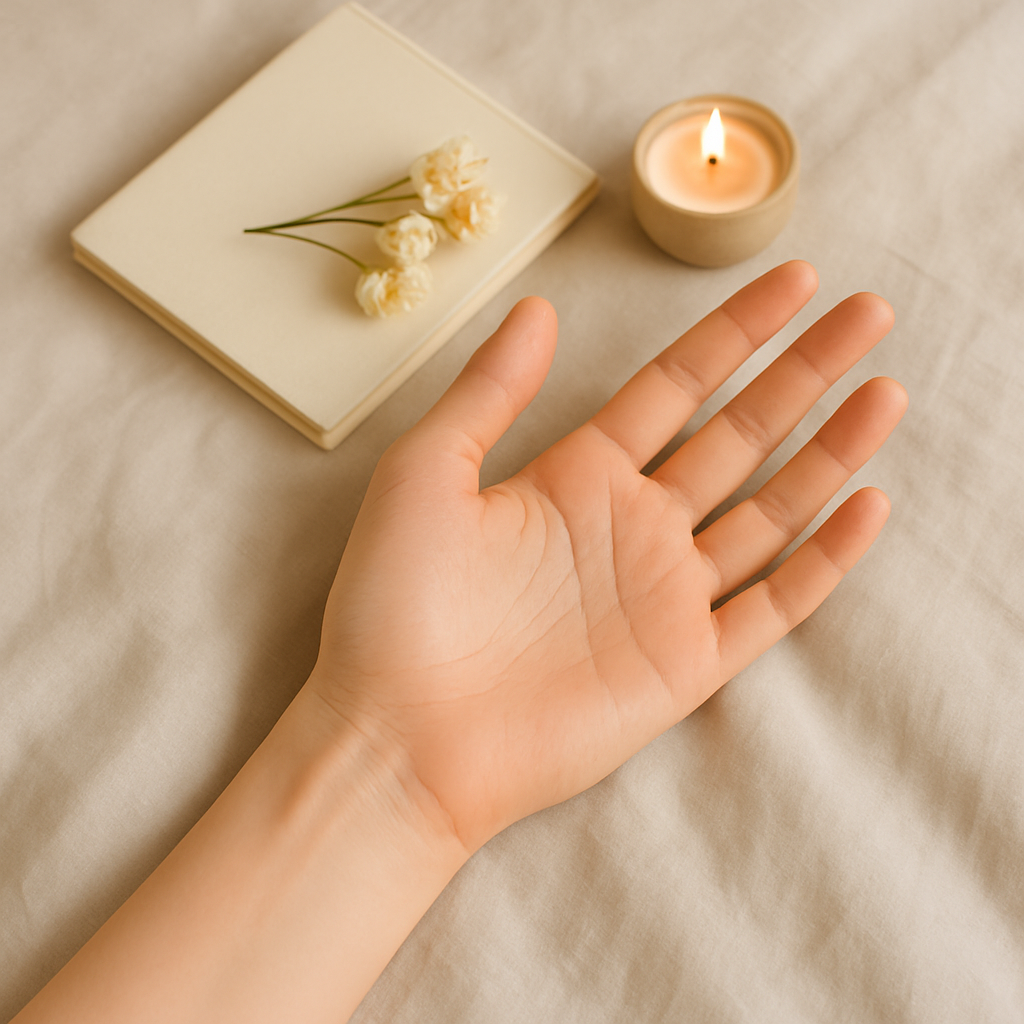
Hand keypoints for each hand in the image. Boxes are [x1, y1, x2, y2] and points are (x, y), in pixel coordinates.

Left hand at [308, 261, 906, 852]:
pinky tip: (867, 508)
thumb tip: (537, 306)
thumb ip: (489, 392)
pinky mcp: (684, 665)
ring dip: (831, 453)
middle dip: (805, 373)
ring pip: (770, 510)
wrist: (400, 737)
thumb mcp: (427, 473)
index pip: (676, 385)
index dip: (736, 332)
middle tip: (868, 312)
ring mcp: (664, 595)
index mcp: (576, 475)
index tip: (794, 282)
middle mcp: (631, 526)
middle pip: (739, 433)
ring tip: (886, 391)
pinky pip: (772, 605)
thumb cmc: (395, 606)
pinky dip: (823, 561)